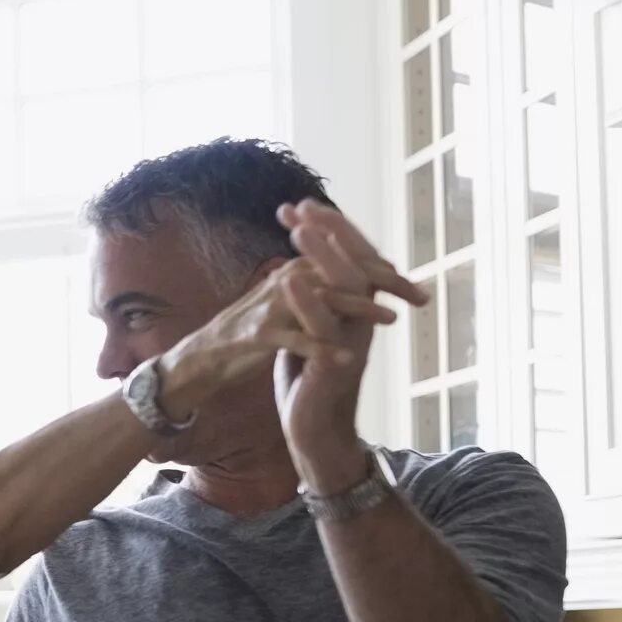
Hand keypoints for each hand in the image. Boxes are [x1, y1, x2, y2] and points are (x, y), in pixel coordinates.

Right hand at [152, 257, 394, 431]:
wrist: (204, 360)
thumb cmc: (249, 336)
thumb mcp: (284, 306)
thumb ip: (313, 290)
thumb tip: (349, 278)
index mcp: (296, 273)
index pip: (347, 262)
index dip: (384, 272)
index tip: (417, 288)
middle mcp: (286, 282)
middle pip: (342, 271)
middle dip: (383, 282)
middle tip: (416, 294)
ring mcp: (272, 308)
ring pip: (321, 301)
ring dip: (357, 309)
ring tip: (388, 320)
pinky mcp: (259, 337)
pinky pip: (295, 341)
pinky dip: (320, 350)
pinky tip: (345, 359)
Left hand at [272, 201, 419, 489]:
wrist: (315, 432)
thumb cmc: (311, 382)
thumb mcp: (310, 332)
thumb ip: (311, 303)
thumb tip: (299, 271)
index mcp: (353, 309)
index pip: (346, 258)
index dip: (327, 230)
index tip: (299, 206)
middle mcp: (360, 320)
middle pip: (355, 263)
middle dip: (330, 232)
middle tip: (303, 206)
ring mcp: (352, 341)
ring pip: (347, 290)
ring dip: (324, 257)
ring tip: (299, 231)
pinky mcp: (337, 364)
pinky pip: (326, 327)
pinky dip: (308, 301)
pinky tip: (288, 279)